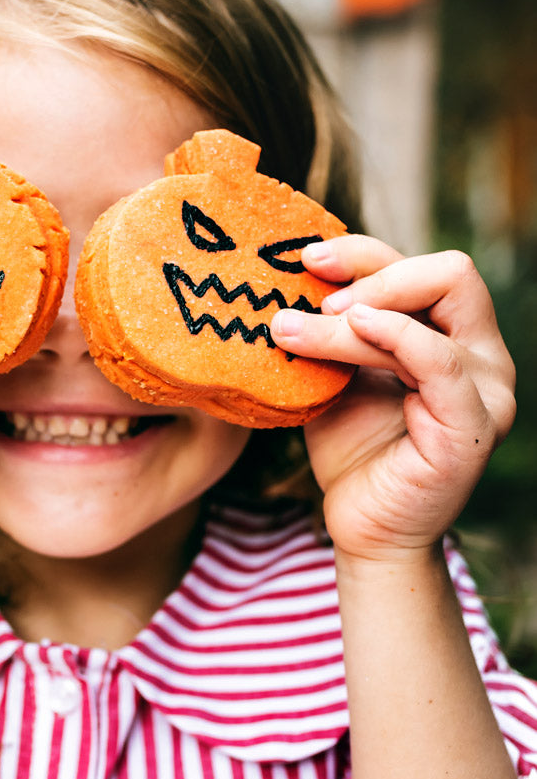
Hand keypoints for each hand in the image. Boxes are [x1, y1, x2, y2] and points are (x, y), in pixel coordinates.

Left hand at [270, 236, 515, 561]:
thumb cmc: (349, 447)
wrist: (361, 525)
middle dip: (372, 269)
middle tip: (312, 289)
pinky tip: (353, 326)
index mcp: (452, 336)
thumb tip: (292, 276)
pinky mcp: (473, 425)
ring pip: (431, 313)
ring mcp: (487, 389)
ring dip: (354, 314)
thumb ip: (334, 329)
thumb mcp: (337, 373)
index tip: (306, 260)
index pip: (423, 268)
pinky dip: (397, 335)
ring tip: (292, 327)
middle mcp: (481, 355)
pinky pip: (442, 363)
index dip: (364, 253)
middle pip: (449, 272)